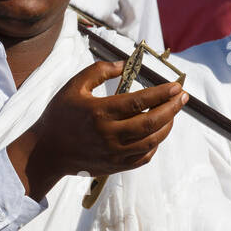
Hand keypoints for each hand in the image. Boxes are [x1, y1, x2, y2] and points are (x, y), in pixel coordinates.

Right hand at [6, 59, 188, 198]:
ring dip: (167, 125)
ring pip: (151, 141)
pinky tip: (157, 132)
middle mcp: (109, 134)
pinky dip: (155, 144)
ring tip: (173, 113)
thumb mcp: (74, 86)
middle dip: (172, 108)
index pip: (139, 101)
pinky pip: (143, 157)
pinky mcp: (115, 166)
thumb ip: (99, 71)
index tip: (176, 86)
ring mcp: (114, 153)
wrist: (47, 151)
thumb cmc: (60, 114)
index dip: (161, 93)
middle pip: (151, 122)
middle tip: (183, 97)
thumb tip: (125, 64)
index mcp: (99, 112)